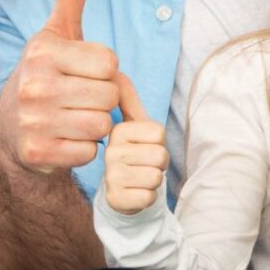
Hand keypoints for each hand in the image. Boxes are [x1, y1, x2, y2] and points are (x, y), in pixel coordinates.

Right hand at [0, 0, 121, 175]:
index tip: (85, 73)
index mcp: (43, 50)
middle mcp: (35, 84)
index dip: (105, 71)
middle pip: (108, 96)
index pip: (110, 63)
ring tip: (74, 117)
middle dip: (102, 99)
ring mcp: (34, 121)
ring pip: (101, 125)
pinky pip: (89, 153)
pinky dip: (84, 149)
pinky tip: (66, 138)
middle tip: (81, 98)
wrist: (11, 128)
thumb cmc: (45, 75)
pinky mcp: (38, 153)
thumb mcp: (56, 33)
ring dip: (95, 125)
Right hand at [99, 74, 166, 214]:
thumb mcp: (134, 125)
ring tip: (139, 178)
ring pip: (156, 176)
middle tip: (143, 165)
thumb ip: (127, 99)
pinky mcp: (115, 199)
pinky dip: (148, 198)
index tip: (143, 147)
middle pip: (160, 155)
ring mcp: (111, 177)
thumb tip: (116, 70)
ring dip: (153, 181)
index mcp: (116, 131)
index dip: (158, 142)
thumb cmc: (133, 155)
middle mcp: (109, 152)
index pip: (159, 133)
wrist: (121, 194)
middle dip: (158, 164)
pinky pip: (149, 197)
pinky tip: (135, 194)